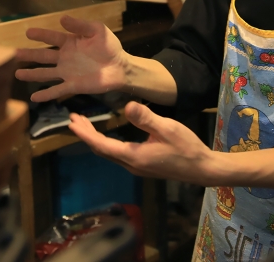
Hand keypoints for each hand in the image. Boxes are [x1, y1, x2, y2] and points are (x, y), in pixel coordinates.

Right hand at [15, 14, 127, 102]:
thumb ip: (80, 25)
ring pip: (46, 73)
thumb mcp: (97, 31)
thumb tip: (62, 18)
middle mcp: (65, 57)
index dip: (41, 35)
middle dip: (29, 54)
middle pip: (43, 55)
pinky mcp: (73, 85)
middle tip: (14, 53)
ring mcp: (67, 72)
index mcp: (71, 42)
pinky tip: (34, 97)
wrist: (121, 67)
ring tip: (17, 74)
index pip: (52, 37)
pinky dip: (46, 94)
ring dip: (32, 74)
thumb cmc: (110, 47)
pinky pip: (57, 90)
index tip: (28, 32)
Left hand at [69, 102, 215, 185]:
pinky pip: (117, 154)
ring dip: (95, 139)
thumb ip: (145, 118)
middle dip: (86, 134)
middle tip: (74, 119)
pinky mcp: (142, 166)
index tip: (72, 122)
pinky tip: (108, 135)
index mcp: (133, 156)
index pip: (101, 144)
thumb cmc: (186, 147)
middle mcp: (130, 164)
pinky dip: (106, 143)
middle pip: (101, 150)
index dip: (85, 133)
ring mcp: (136, 167)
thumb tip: (127, 106)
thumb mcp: (167, 128)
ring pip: (108, 153)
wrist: (201, 169)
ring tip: (86, 125)